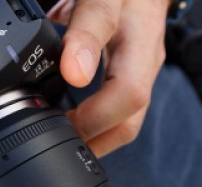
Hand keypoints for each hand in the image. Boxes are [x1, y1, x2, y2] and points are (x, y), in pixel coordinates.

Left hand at [48, 0, 170, 156]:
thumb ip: (88, 29)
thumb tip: (74, 72)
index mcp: (140, 45)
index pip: (128, 96)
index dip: (94, 119)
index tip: (61, 122)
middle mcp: (144, 65)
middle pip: (128, 124)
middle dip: (93, 142)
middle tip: (58, 143)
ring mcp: (141, 71)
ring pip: (124, 121)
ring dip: (93, 137)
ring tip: (62, 138)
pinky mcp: (132, 72)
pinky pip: (118, 108)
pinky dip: (94, 121)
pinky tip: (74, 123)